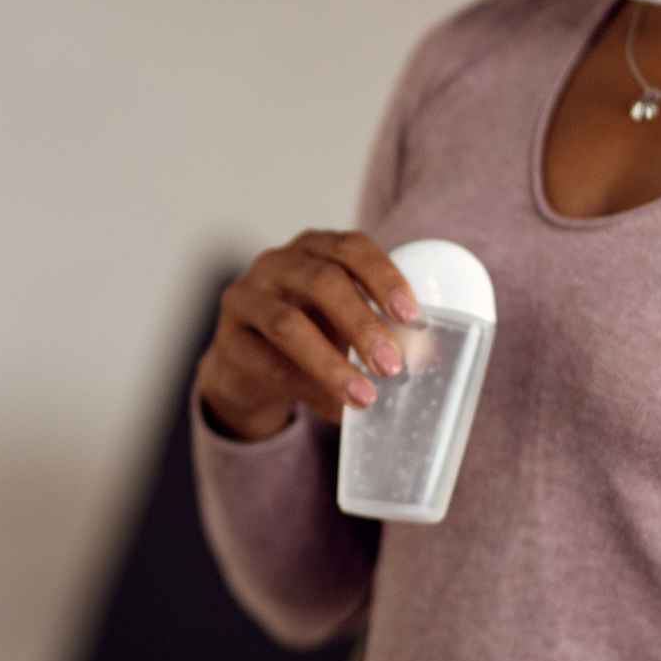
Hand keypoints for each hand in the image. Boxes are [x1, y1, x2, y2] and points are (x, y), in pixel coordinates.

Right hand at [196, 231, 417, 442]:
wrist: (247, 364)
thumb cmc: (311, 331)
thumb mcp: (343, 319)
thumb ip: (383, 328)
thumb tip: (432, 356)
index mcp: (314, 248)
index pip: (351, 247)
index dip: (383, 276)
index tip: (410, 314)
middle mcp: (276, 264)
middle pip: (321, 281)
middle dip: (362, 324)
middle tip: (393, 365)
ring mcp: (246, 299)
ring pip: (288, 325)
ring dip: (332, 364)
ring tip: (365, 397)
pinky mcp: (228, 341)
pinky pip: (269, 365)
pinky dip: (309, 391)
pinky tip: (336, 412)